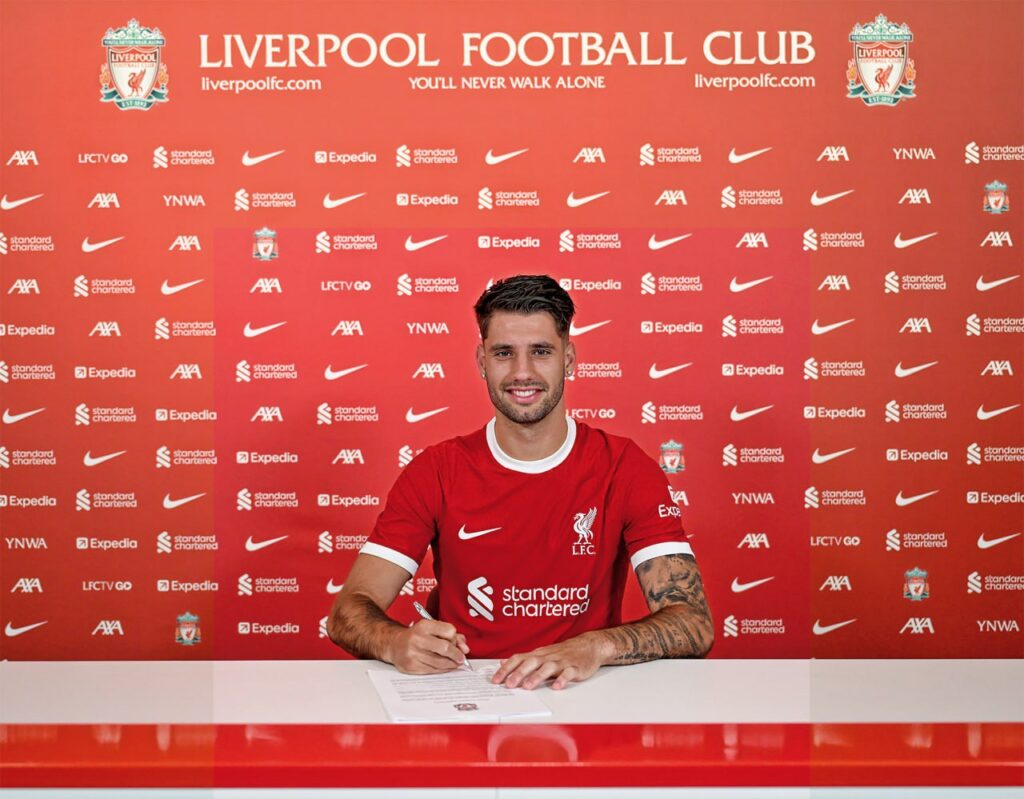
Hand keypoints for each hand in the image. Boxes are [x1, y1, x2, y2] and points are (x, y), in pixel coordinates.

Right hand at [386, 620, 468, 673]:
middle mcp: (417, 638)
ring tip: (455, 663)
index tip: (456, 643)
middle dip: (456, 655)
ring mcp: (413, 653)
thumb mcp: (432, 629)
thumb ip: (451, 635)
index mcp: (424, 625)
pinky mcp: (411, 666)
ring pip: (440, 662)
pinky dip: (442, 670)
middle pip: (445, 648)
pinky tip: (444, 667)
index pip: (449, 631)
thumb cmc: (417, 636)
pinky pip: (432, 670)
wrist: (395, 644)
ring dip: (451, 664)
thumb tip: (465, 648)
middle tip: (461, 658)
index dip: (455, 638)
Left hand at [492, 633, 608, 690]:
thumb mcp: (541, 653)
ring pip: (548, 667)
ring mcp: (562, 662)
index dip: (506, 669)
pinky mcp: (575, 668)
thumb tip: (503, 662)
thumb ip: (523, 659)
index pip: (519, 659)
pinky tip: (557, 686)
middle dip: (519, 673)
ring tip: (528, 686)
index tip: (496, 680)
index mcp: (538, 654)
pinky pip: (568, 673)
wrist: (588, 646)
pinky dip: (562, 679)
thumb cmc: (563, 652)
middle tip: (509, 684)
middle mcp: (548, 657)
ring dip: (537, 676)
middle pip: (531, 662)